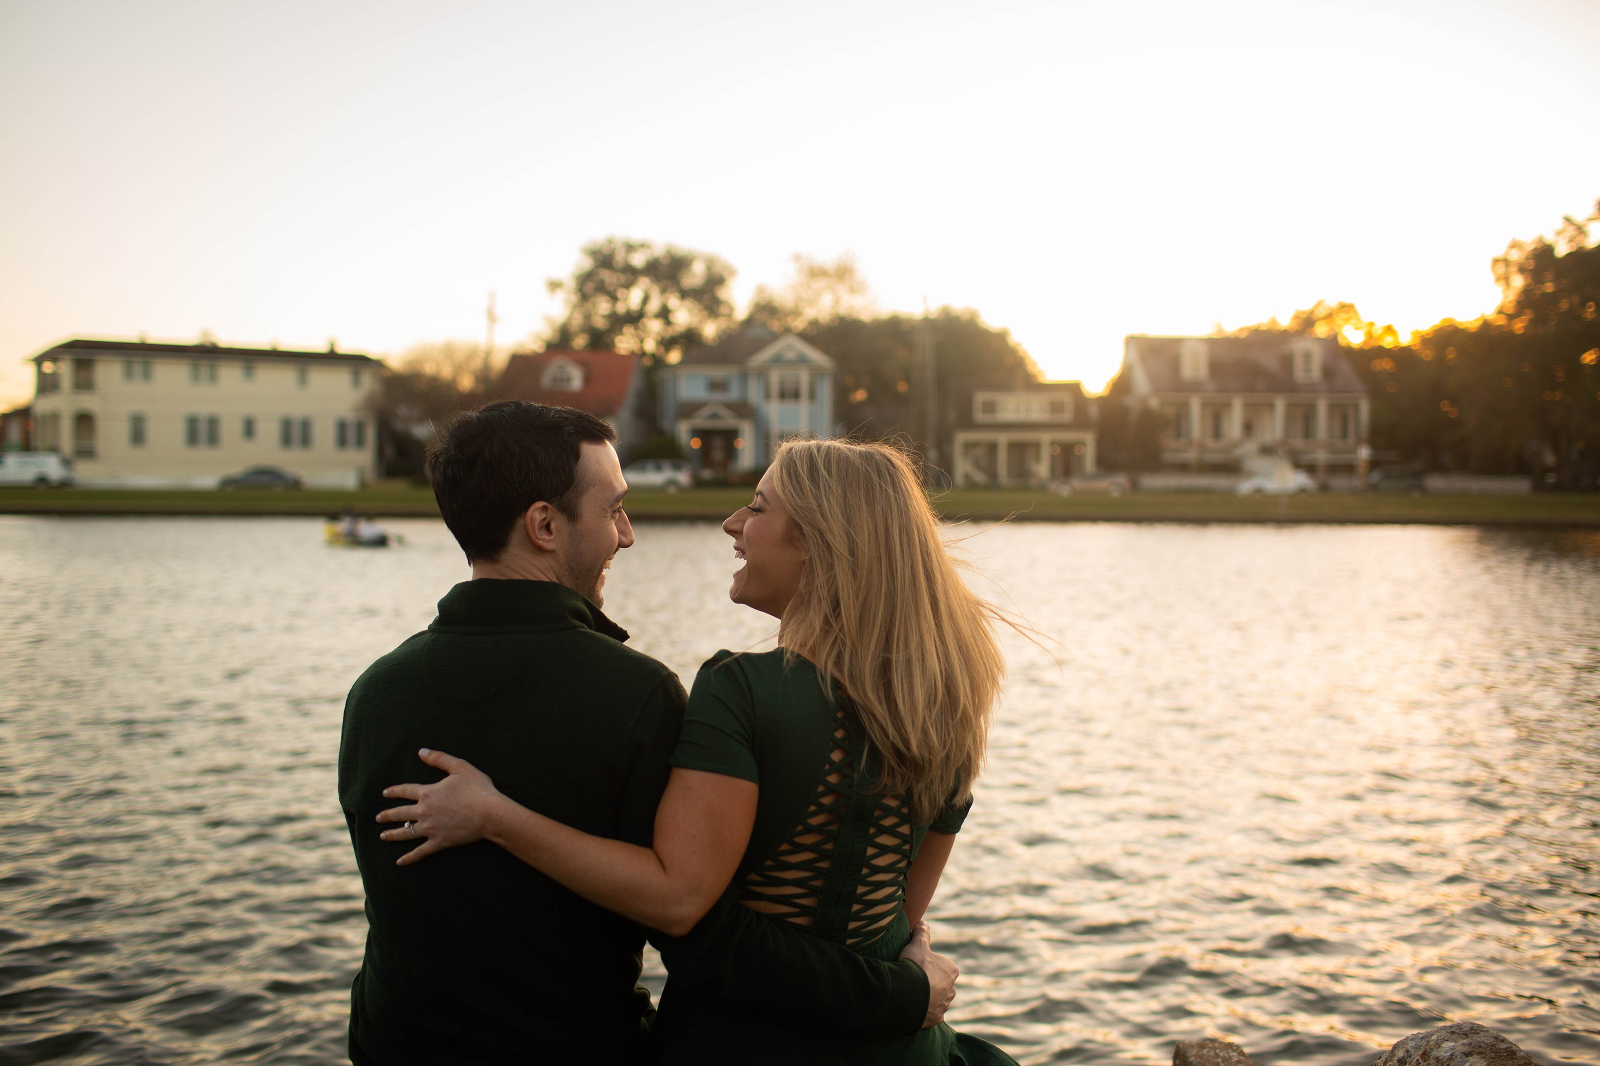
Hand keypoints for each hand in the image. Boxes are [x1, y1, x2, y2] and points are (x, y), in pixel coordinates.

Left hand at [376, 749, 504, 865]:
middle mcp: (424, 811)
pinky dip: (409, 858)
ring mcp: (430, 829)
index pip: (405, 791)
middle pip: (400, 813)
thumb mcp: (460, 767)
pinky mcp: (439, 842)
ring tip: (383, 836)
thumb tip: (421, 751)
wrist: (490, 813)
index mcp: (428, 793)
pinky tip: (400, 862)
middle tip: (378, 818)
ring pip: (406, 833)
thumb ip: (439, 758)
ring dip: (393, 834)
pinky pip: (420, 851)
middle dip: (387, 815)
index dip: (394, 791)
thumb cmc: (477, 789)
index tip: (385, 793)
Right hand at [898, 920, 956, 1028]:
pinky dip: (924, 1011)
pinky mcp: (936, 1019)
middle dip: (930, 983)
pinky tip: (914, 1007)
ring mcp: (944, 1005)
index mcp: (952, 970)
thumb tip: (923, 922)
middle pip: (941, 984)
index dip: (929, 965)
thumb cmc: (915, 965)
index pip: (943, 966)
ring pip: (937, 1000)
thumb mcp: (917, 944)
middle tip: (913, 980)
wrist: (907, 993)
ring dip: (928, 998)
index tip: (917, 965)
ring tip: (912, 993)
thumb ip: (922, 933)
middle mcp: (952, 988)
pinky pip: (931, 1014)